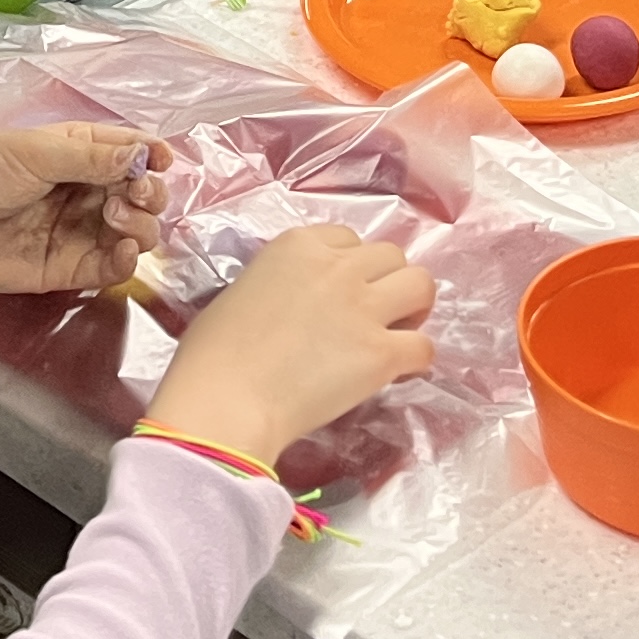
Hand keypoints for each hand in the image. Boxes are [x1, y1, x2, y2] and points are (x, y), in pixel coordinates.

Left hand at [0, 126, 162, 325]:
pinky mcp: (68, 268)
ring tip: (115, 217)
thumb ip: (89, 157)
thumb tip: (142, 156)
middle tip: (136, 193)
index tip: (162, 159)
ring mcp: (77, 230)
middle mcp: (81, 189)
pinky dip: (128, 259)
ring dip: (140, 222)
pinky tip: (123, 250)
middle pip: (138, 190)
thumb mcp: (31, 152)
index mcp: (72, 151)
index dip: (150, 153)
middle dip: (148, 190)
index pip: (126, 150)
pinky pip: (112, 265)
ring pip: (134, 228)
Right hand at [144, 221, 436, 461]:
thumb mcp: (244, 290)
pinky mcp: (380, 353)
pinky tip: (395, 372)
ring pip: (421, 284)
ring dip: (412, 308)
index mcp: (298, 245)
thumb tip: (301, 307)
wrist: (225, 400)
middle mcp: (338, 267)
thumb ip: (282, 283)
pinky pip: (424, 346)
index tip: (340, 292)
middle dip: (386, 282)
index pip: (347, 238)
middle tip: (372, 314)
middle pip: (391, 255)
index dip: (349, 267)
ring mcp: (363, 308)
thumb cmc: (213, 353)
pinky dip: (415, 359)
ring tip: (393, 334)